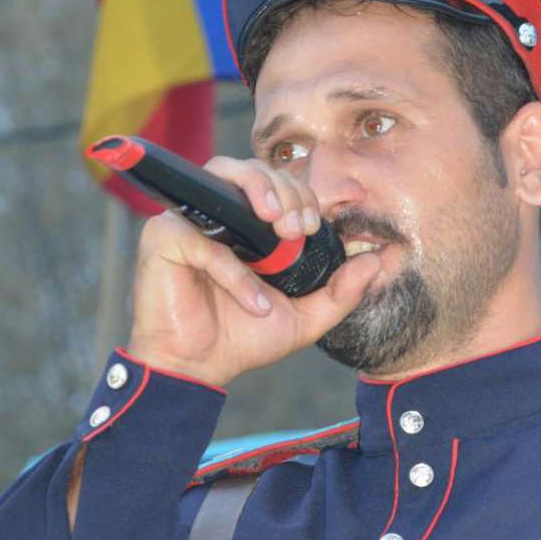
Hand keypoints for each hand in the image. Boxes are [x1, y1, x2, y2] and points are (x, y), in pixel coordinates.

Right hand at [125, 156, 380, 387]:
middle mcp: (217, 215)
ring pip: (222, 175)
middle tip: (299, 228)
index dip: (300, 196)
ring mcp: (188, 222)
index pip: (278, 186)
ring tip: (281, 227)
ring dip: (259, 190)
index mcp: (248, 226)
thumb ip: (341, 291)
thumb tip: (378, 260)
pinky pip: (201, 240)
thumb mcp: (305, 318)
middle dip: (285, 191)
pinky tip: (254, 302)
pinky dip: (233, 272)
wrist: (198, 369)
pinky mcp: (162, 239)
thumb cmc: (242, 338)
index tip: (313, 226)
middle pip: (251, 170)